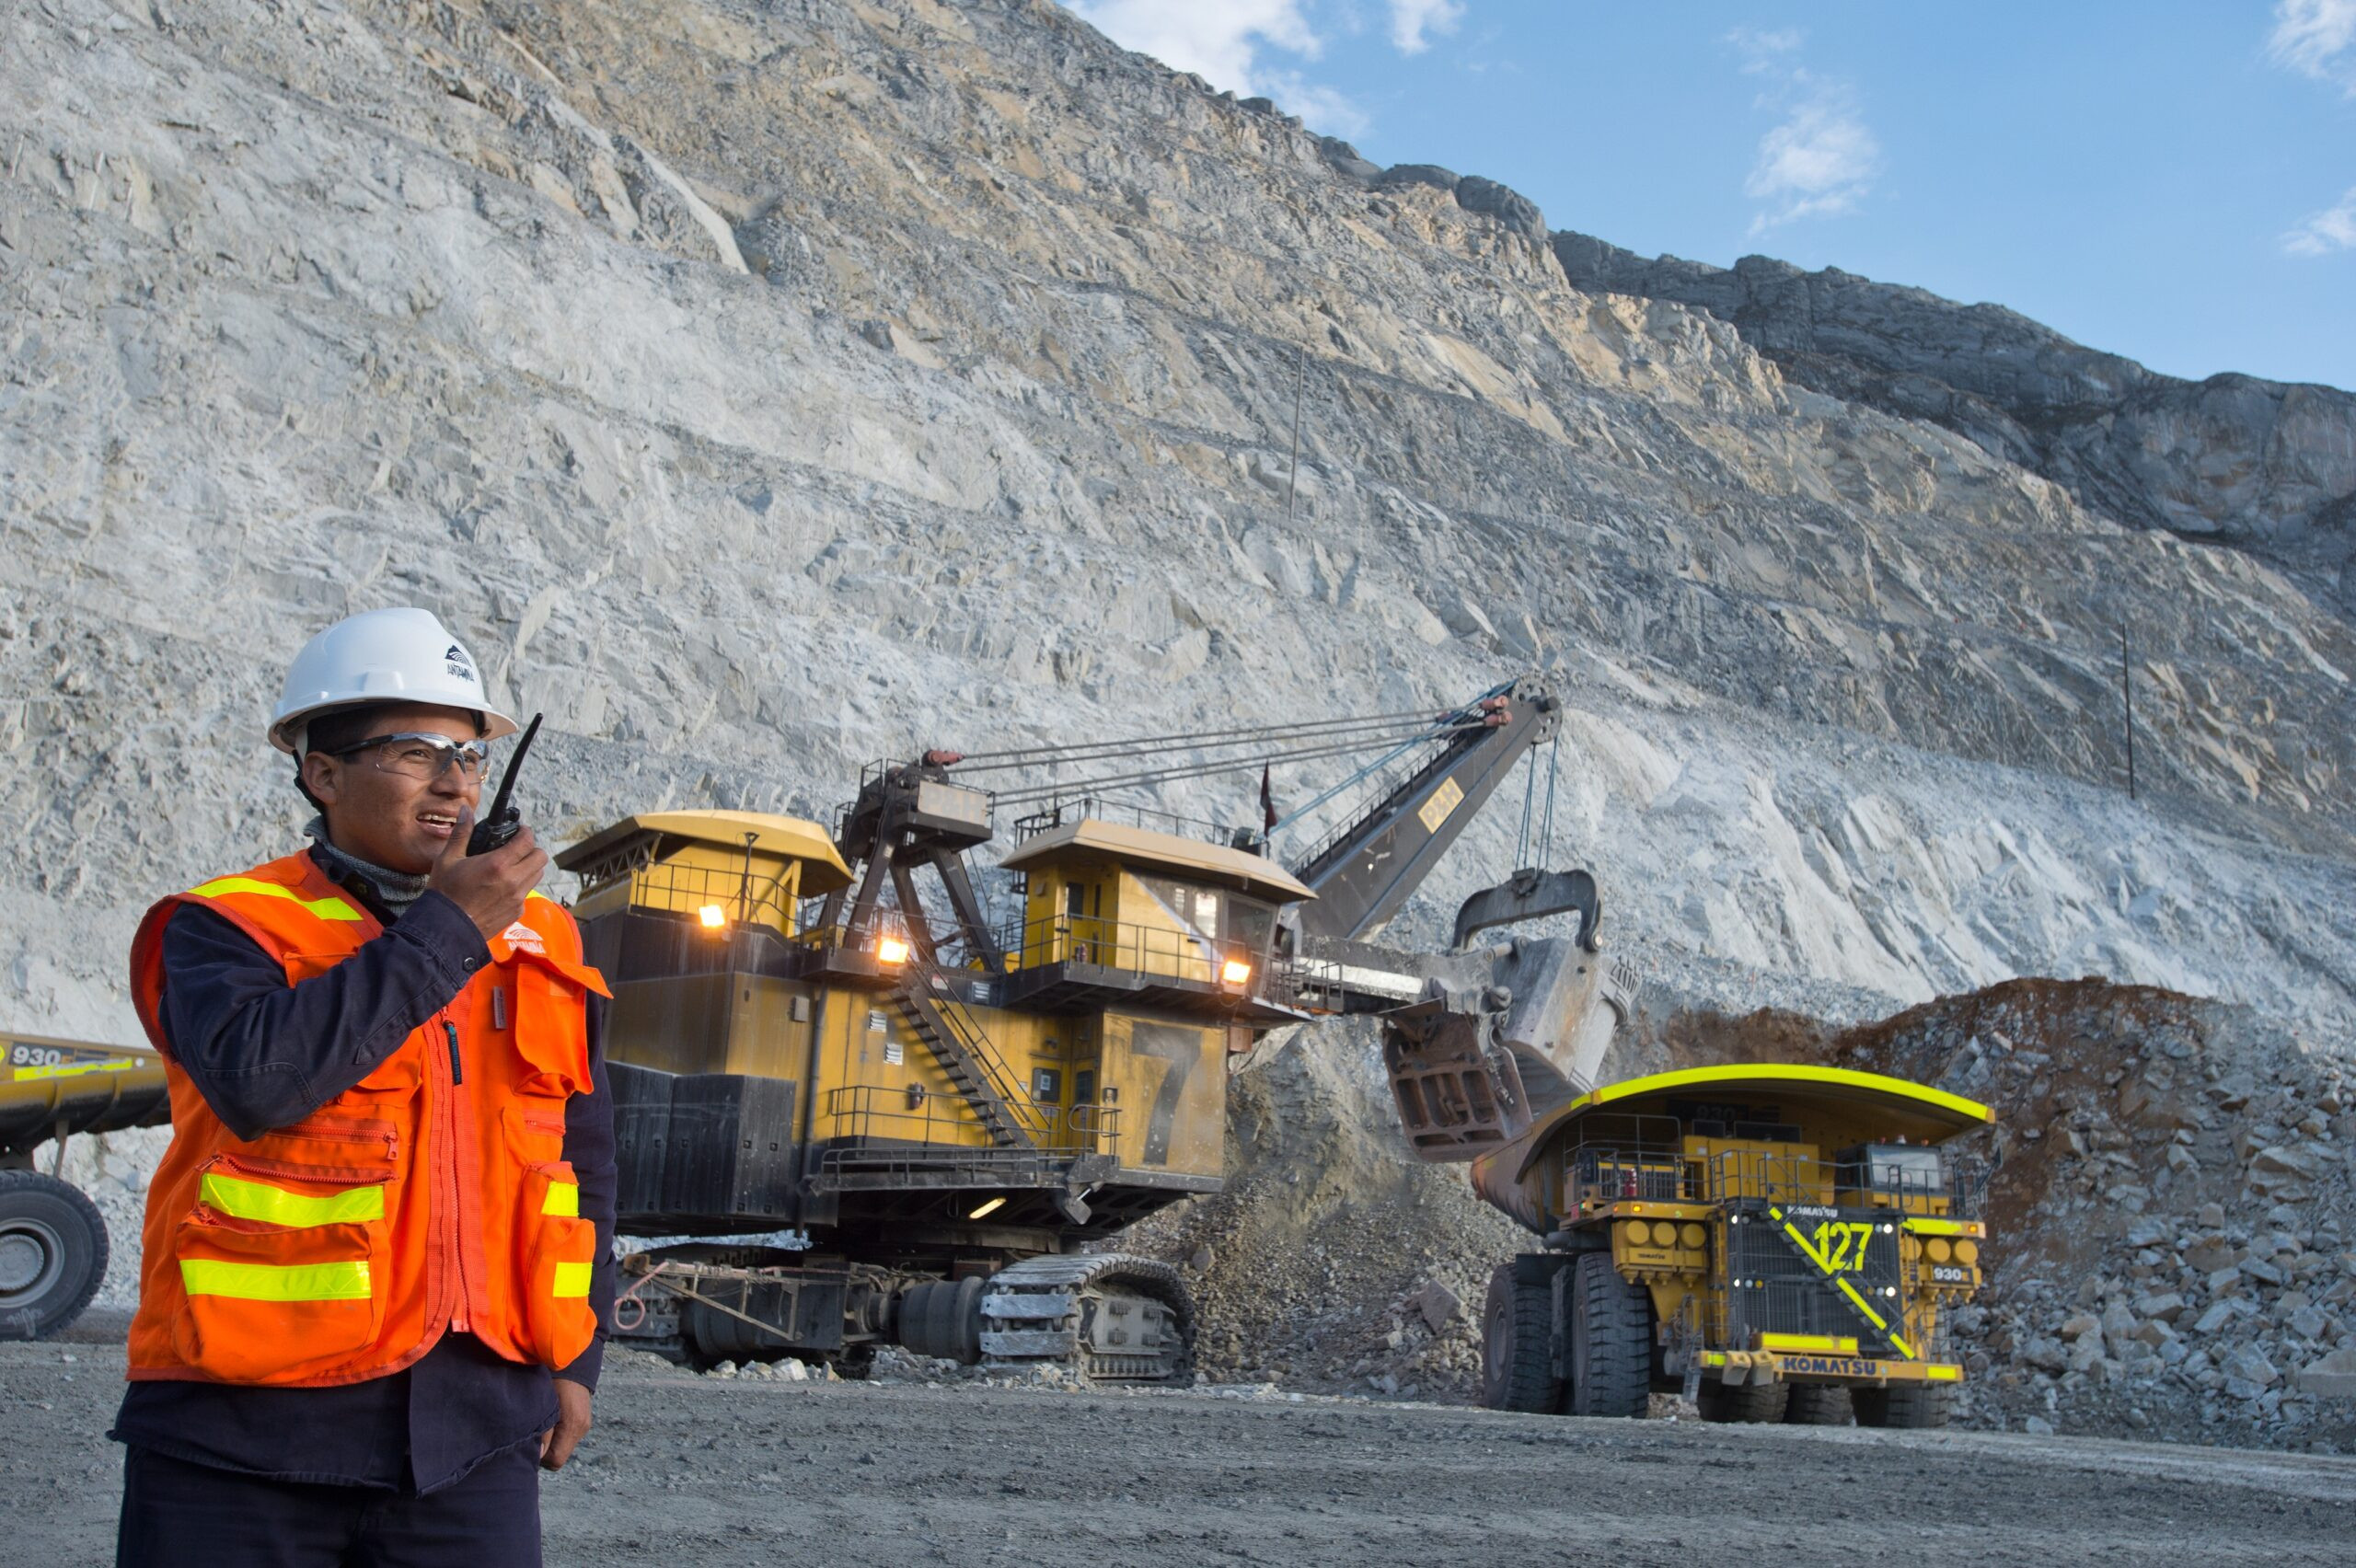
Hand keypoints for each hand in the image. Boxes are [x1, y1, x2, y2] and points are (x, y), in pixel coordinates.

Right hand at [428, 806, 550, 941]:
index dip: (525, 832)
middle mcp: (513, 881)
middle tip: (516, 848)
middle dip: (531, 849)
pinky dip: (521, 886)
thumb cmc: (444, 893)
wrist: (445, 929)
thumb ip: (462, 833)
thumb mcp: (448, 859)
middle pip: (540, 857)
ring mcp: (517, 898)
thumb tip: (466, 811)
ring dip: (529, 867)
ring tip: (512, 866)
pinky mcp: (516, 912)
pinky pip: (527, 893)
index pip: (527, 841)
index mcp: (498, 864)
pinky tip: (503, 886)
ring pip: (538, 875)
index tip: (518, 831)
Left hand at [541, 1377, 591, 1470]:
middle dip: (545, 1451)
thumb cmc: (553, 1378)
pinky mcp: (583, 1420)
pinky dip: (558, 1435)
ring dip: (552, 1442)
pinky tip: (551, 1421)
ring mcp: (584, 1424)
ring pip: (564, 1447)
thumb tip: (537, 1455)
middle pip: (560, 1457)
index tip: (532, 1443)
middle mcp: (582, 1427)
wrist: (574, 1359)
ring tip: (542, 1426)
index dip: (542, 1457)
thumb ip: (542, 1430)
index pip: (556, 1460)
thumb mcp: (544, 1404)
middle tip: (533, 1434)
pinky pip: (568, 1437)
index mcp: (573, 1424)